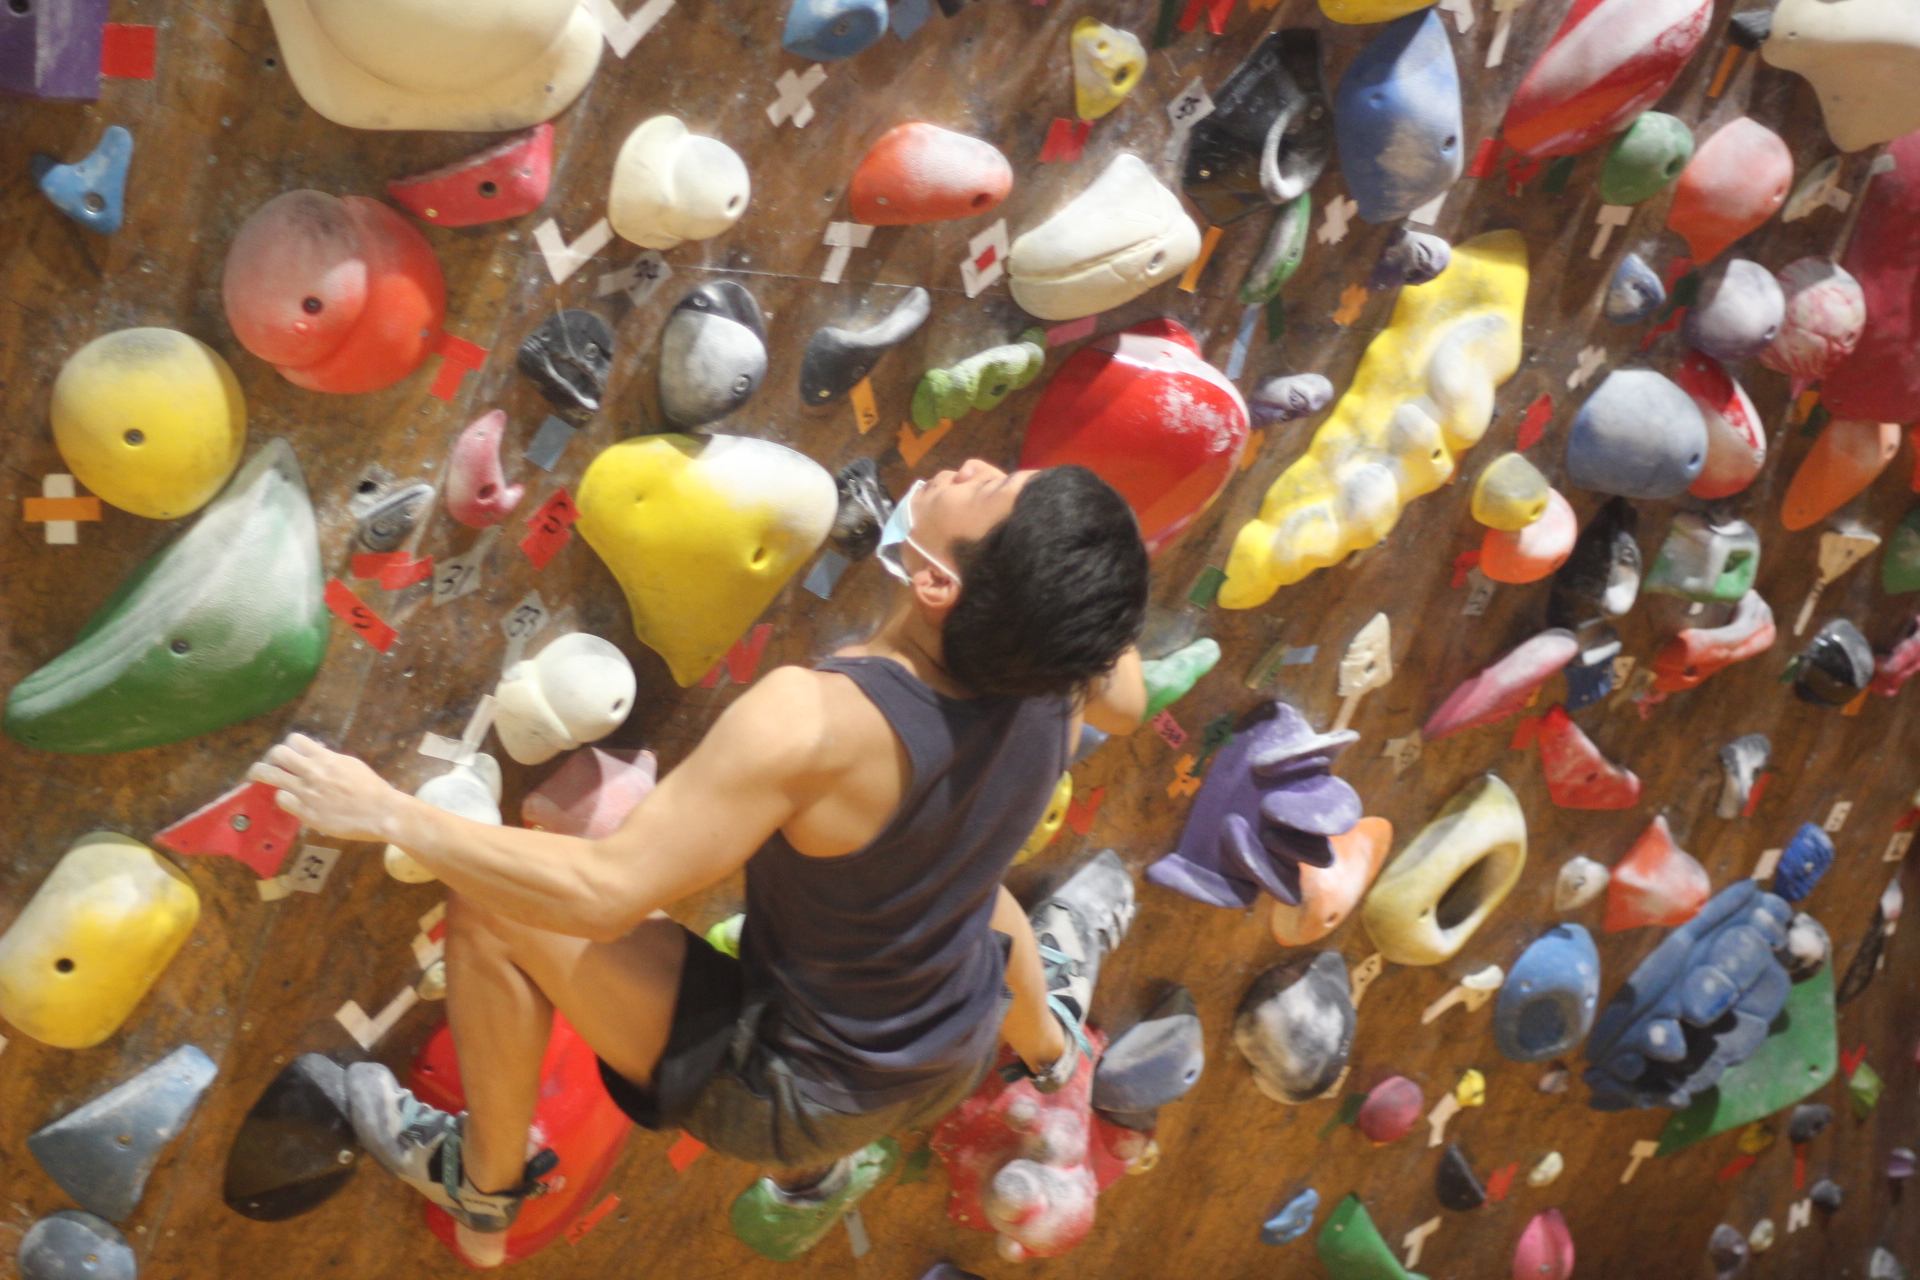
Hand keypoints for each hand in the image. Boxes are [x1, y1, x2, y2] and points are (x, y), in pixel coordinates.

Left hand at [249, 733, 402, 842]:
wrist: (380, 813)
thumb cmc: (371, 789)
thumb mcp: (351, 765)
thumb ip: (330, 759)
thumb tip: (317, 755)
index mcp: (326, 758)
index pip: (294, 740)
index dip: (290, 744)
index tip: (290, 751)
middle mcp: (312, 772)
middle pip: (277, 754)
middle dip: (270, 756)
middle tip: (269, 762)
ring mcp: (306, 792)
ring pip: (270, 776)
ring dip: (260, 774)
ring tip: (255, 775)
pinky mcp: (305, 812)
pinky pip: (281, 799)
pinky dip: (282, 797)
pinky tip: (287, 799)